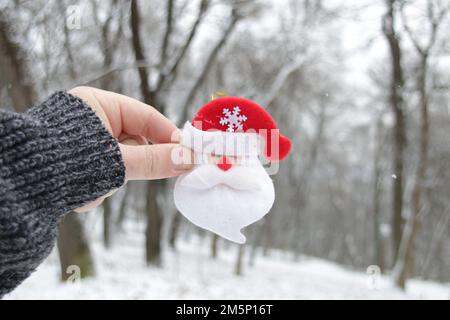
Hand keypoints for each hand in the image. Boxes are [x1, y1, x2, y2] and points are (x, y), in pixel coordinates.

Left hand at [69, 86, 192, 211]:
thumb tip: (188, 159)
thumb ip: (154, 159)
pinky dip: (94, 187)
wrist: (18, 185)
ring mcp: (82, 143)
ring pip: (117, 163)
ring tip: (89, 186)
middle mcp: (90, 120)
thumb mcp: (117, 159)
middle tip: (127, 174)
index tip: (187, 152)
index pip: (146, 116)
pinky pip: (100, 174)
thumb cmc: (64, 160)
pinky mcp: (74, 163)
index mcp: (98, 105)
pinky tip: (78, 194)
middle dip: (130, 164)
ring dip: (108, 180)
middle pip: (133, 142)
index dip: (168, 134)